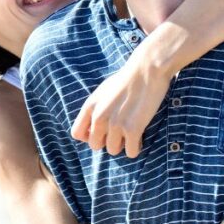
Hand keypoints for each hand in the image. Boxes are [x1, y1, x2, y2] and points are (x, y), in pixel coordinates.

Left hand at [70, 42, 172, 157]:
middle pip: (95, 145)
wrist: (146, 70)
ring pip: (113, 150)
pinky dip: (136, 148)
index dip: (89, 136)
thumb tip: (94, 128)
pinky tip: (140, 137)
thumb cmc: (126, 79)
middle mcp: (99, 117)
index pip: (77, 134)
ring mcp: (115, 124)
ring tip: (131, 133)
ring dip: (123, 145)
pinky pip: (131, 152)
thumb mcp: (103, 92)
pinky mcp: (133, 129)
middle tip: (120, 132)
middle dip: (107, 141)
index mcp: (90, 106)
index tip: (101, 132)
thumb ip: (96, 109)